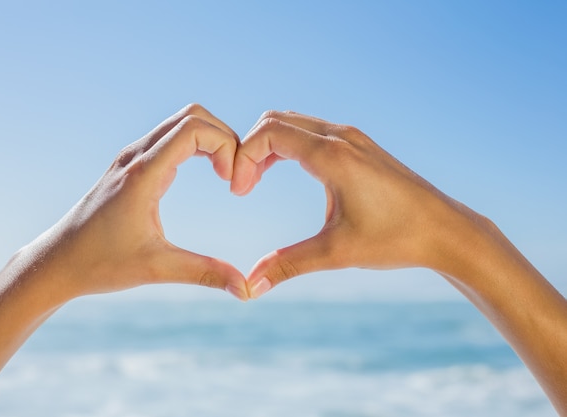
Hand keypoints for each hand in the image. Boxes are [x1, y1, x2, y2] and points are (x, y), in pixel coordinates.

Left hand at [40, 103, 247, 299]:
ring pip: (181, 123)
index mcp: (142, 174)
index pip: (193, 128)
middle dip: (224, 137)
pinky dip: (197, 146)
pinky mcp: (131, 166)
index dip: (225, 146)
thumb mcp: (156, 268)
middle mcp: (136, 157)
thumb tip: (246, 290)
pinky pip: (170, 138)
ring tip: (226, 173)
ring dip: (211, 139)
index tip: (232, 182)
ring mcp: (132, 158)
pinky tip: (208, 172)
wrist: (57, 262)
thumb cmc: (99, 264)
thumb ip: (204, 273)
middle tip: (235, 175)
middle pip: (191, 116)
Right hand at [231, 110, 467, 297]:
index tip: (239, 192)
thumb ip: (288, 264)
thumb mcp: (336, 252)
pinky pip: (312, 131)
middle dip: (250, 149)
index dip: (243, 158)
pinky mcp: (360, 146)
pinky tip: (285, 173)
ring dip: (269, 146)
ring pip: (294, 123)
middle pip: (276, 120)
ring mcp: (353, 138)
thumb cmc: (396, 238)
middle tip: (243, 186)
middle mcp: (341, 137)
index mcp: (332, 155)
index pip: (269, 134)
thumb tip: (251, 288)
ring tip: (257, 180)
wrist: (446, 230)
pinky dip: (289, 145)